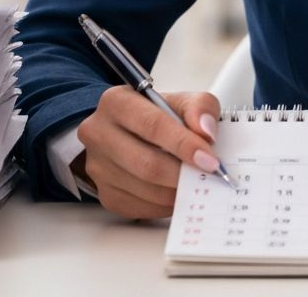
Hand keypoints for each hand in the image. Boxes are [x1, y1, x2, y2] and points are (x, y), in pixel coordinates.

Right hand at [74, 86, 221, 219]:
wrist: (129, 130)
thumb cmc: (157, 114)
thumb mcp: (180, 100)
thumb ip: (199, 107)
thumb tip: (206, 132)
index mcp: (117, 102)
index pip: (153, 126)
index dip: (184, 145)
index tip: (210, 160)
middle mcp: (99, 133)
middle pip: (146, 163)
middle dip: (182, 173)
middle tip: (208, 176)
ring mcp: (98, 167)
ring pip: (144, 189)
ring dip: (176, 191)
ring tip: (196, 183)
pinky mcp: (105, 193)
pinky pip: (140, 207)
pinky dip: (165, 204)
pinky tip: (178, 192)